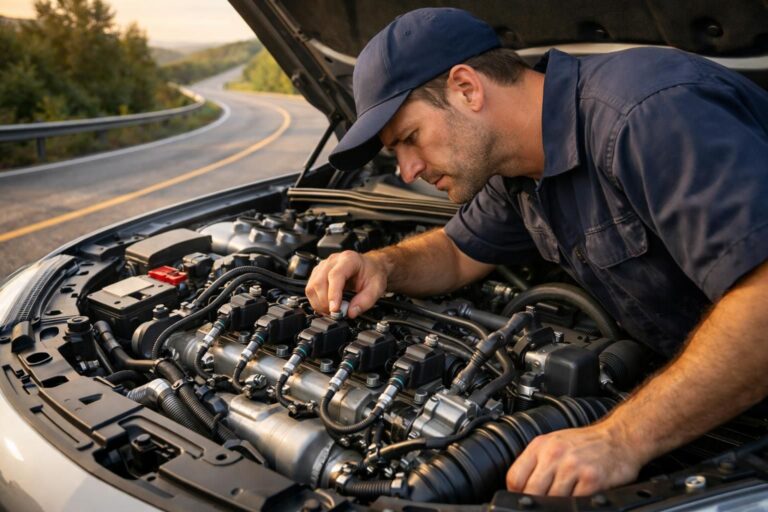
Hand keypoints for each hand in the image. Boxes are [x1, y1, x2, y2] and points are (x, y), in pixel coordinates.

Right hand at [305, 250, 388, 317]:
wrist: (370, 266)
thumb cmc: (372, 273)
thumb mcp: (377, 287)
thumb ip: (366, 301)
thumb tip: (351, 312)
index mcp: (349, 260)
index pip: (335, 276)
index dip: (333, 294)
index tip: (335, 309)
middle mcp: (333, 261)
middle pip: (319, 282)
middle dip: (325, 302)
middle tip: (336, 313)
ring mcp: (323, 266)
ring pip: (312, 286)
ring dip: (319, 303)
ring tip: (332, 311)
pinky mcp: (317, 274)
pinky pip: (311, 289)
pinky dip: (317, 301)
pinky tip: (327, 306)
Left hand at [506, 424, 641, 495]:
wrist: (619, 437)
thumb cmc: (586, 443)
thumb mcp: (554, 444)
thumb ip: (537, 463)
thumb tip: (520, 487)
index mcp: (540, 446)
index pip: (515, 477)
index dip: (516, 493)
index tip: (523, 498)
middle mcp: (554, 454)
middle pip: (531, 491)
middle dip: (535, 501)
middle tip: (543, 503)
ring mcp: (573, 467)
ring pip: (551, 500)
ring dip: (555, 505)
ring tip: (562, 500)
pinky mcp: (592, 479)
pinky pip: (574, 502)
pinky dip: (573, 505)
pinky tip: (578, 497)